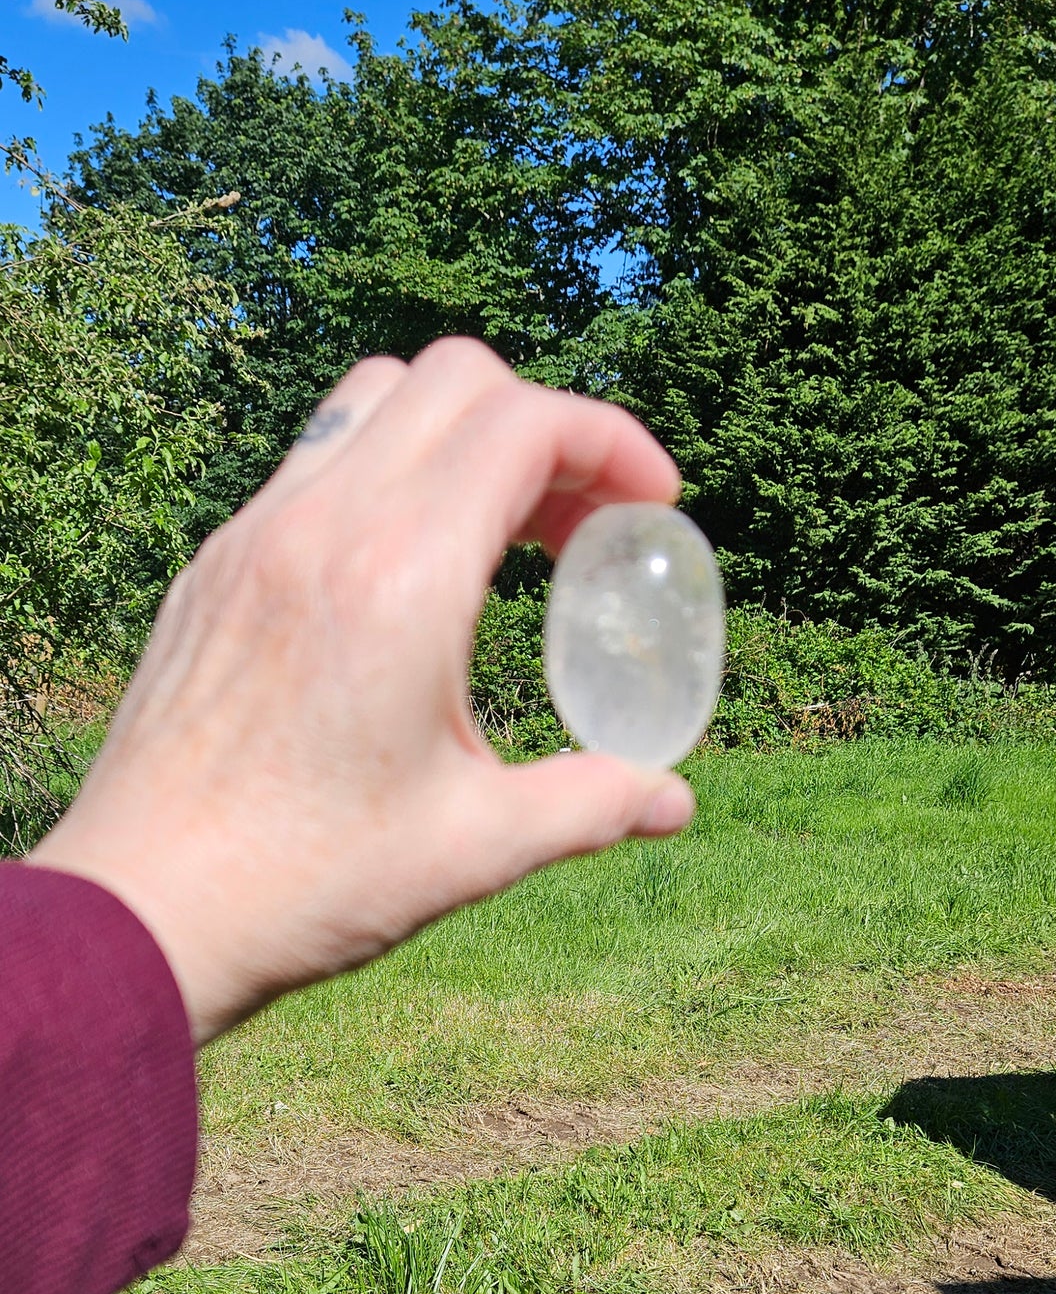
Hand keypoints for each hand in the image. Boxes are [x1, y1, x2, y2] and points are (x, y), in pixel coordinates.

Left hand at [28, 338, 693, 1045]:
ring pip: (372, 400)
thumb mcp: (474, 847)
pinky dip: (381, 476)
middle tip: (582, 525)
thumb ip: (588, 803)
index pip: (525, 423)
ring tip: (498, 534)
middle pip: (457, 380)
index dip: (612, 443)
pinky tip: (402, 577)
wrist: (145, 913)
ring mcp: (254, 537)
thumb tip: (671, 801)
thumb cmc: (306, 884)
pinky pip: (310, 464)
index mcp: (400, 577)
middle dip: (544, 428)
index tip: (654, 506)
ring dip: (457, 435)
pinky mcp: (212, 570)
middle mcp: (321, 527)